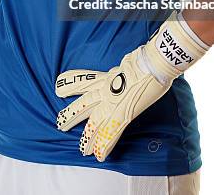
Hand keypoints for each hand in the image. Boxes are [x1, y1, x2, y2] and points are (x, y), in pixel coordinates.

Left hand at [55, 11, 208, 161]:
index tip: (58, 86)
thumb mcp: (130, 60)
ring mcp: (113, 103)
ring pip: (93, 123)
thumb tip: (129, 63)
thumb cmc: (147, 58)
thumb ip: (124, 67)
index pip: (83, 79)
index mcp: (107, 76)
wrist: (155, 61)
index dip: (70, 83)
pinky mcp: (124, 114)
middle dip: (71, 115)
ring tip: (81, 150)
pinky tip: (100, 156)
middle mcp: (105, 90)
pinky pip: (111, 133)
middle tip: (59, 123)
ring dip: (87, 138)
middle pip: (83, 104)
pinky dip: (105, 145)